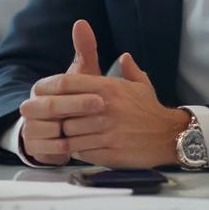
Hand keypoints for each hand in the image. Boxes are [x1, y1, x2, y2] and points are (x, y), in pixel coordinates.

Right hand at [20, 19, 101, 164]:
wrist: (55, 131)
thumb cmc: (72, 100)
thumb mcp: (79, 76)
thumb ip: (83, 50)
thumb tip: (82, 22)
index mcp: (41, 87)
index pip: (57, 84)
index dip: (78, 91)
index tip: (101, 95)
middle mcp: (30, 105)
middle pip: (51, 106)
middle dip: (77, 107)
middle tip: (101, 107)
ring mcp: (30, 126)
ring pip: (49, 128)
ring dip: (72, 130)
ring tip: (96, 130)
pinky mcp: (34, 146)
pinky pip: (49, 147)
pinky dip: (66, 147)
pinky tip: (84, 145)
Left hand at [22, 44, 188, 167]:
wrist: (171, 136)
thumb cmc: (150, 110)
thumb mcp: (139, 85)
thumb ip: (128, 68)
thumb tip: (124, 56)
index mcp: (108, 89)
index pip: (68, 83)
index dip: (48, 87)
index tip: (38, 90)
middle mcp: (105, 109)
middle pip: (64, 111)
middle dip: (51, 115)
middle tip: (39, 116)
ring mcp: (108, 133)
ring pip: (70, 134)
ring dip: (62, 134)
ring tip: (57, 133)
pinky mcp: (111, 153)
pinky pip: (82, 152)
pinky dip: (75, 149)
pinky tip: (74, 146)